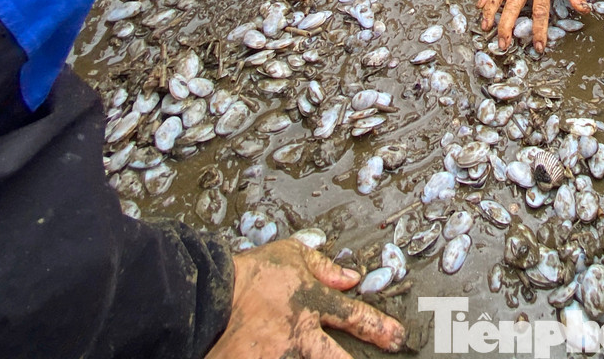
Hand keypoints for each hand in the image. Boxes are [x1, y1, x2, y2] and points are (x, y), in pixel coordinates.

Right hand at [206, 240, 405, 358]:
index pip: (355, 316)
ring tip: (311, 355)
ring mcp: (280, 354)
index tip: (397, 338)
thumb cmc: (248, 273)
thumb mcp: (290, 255)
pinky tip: (281, 357)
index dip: (380, 328)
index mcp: (312, 301)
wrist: (207, 293)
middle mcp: (301, 333)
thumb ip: (322, 266)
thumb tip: (350, 277)